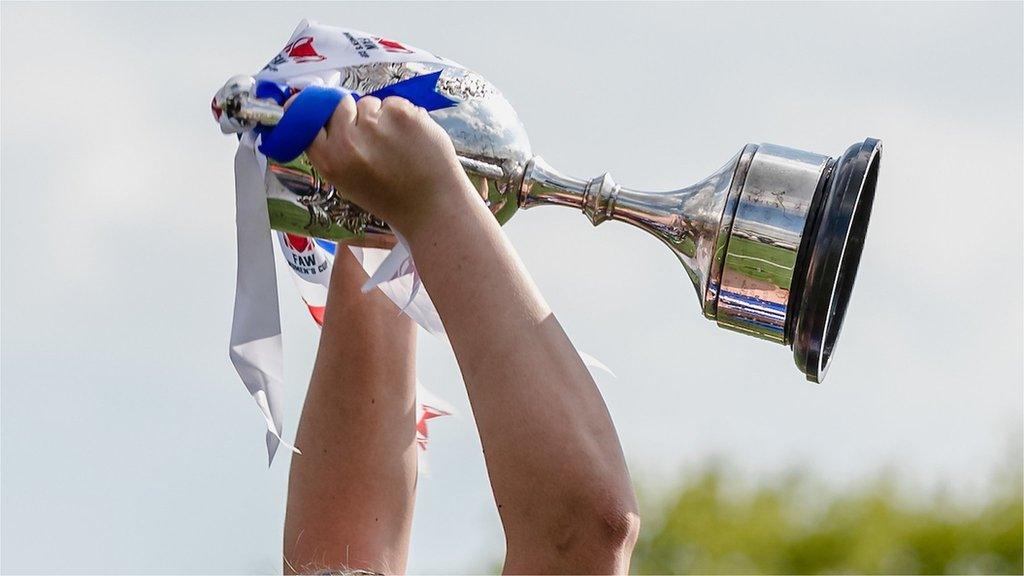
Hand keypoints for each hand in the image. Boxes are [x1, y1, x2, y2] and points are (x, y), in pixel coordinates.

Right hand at [300, 93, 473, 235]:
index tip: (326, 110)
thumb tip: (328, 117)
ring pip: (370, 103)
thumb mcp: (348, 182)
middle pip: (341, 105)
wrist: (432, 207)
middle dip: (356, 115)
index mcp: (330, 161)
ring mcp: (374, 124)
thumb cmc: (393, 198)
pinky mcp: (400, 113)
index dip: (319, 112)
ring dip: (382, 117)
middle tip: (375, 139)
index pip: (309, 120)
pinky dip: (405, 116)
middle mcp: (347, 140)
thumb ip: (335, 151)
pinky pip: (395, 102)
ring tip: (398, 145)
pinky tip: (412, 139)